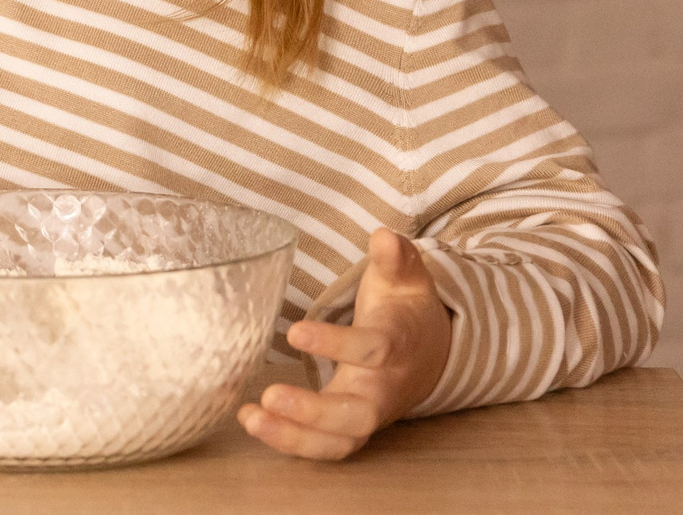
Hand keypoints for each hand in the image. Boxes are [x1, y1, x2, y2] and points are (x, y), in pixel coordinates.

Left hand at [240, 229, 452, 460]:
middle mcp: (384, 387)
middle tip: (269, 395)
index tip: (295, 331)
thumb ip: (395, 258)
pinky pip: (328, 446)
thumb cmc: (406, 309)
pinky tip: (253, 422)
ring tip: (250, 417)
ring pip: (341, 440)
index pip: (372, 350)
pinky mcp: (352, 427)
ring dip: (296, 437)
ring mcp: (369, 412)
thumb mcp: (406, 278)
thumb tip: (383, 235)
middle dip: (315, 411)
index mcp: (397, 345)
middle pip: (358, 413)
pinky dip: (293, 443)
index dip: (336, 344)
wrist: (432, 352)